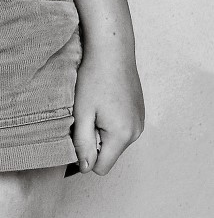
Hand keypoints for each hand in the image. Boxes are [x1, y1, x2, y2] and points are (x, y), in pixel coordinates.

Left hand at [71, 42, 144, 175]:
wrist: (111, 49)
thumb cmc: (94, 77)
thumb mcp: (81, 113)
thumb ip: (83, 143)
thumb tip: (85, 167)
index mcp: (122, 135)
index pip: (101, 167)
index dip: (85, 155)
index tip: (77, 134)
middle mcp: (136, 131)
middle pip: (108, 153)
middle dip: (93, 140)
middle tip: (85, 114)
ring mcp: (139, 120)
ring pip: (114, 140)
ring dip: (100, 129)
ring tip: (94, 105)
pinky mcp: (138, 111)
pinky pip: (121, 127)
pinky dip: (109, 119)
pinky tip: (102, 99)